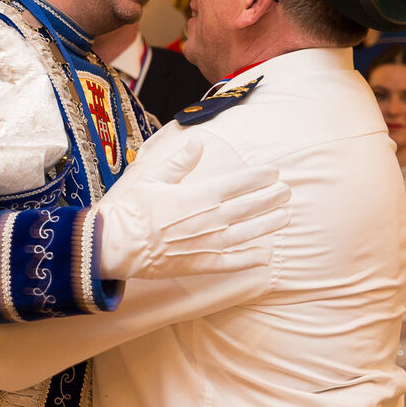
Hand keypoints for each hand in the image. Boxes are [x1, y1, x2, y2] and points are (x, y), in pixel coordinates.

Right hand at [97, 125, 290, 280]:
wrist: (118, 244)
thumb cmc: (133, 208)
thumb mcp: (155, 177)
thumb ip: (181, 162)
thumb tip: (198, 143)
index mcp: (200, 195)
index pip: (239, 184)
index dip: (259, 177)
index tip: (275, 172)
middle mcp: (211, 219)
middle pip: (249, 207)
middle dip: (271, 198)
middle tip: (287, 192)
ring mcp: (209, 243)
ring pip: (248, 233)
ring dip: (268, 224)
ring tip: (285, 217)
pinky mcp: (201, 263)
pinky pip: (232, 262)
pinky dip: (250, 259)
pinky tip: (264, 256)